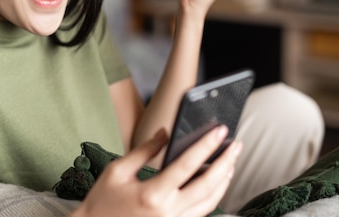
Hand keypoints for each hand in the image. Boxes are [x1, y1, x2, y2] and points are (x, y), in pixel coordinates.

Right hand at [75, 126, 241, 216]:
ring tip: (230, 163)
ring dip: (223, 182)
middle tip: (236, 145)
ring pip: (209, 203)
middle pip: (207, 185)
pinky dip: (212, 198)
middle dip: (225, 163)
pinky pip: (200, 215)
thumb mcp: (118, 171)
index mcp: (153, 194)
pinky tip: (216, 184)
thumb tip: (165, 133)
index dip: (207, 145)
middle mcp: (168, 213)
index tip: (221, 130)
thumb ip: (145, 151)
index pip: (188, 164)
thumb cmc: (102, 202)